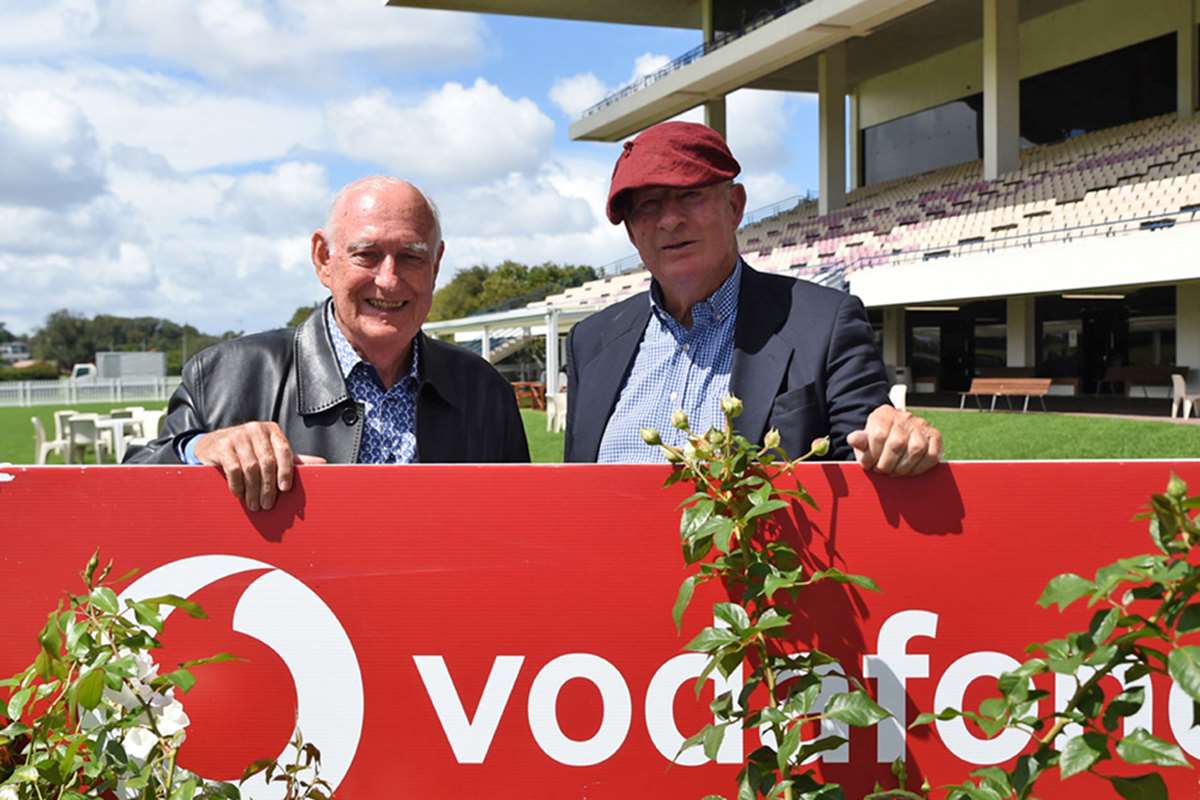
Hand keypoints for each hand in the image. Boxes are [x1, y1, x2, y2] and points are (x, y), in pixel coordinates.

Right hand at [193, 422, 326, 510]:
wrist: (214, 444)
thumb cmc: (249, 451)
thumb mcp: (271, 452)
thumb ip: (293, 459)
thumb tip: (322, 463)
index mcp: (272, 430)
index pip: (284, 451)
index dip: (286, 472)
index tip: (285, 490)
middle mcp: (255, 429)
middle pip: (267, 462)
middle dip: (268, 487)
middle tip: (267, 505)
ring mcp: (237, 436)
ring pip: (250, 467)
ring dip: (253, 490)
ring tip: (254, 505)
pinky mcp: (221, 445)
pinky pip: (233, 469)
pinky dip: (238, 485)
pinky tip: (239, 495)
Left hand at [846, 405, 941, 476]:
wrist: (895, 435)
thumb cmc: (877, 441)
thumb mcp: (864, 440)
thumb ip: (859, 441)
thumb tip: (853, 439)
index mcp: (884, 414)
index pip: (878, 435)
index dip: (872, 455)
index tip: (869, 465)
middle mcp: (904, 417)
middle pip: (897, 443)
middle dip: (887, 464)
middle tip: (883, 471)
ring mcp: (922, 425)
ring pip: (916, 449)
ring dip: (903, 468)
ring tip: (895, 472)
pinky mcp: (935, 436)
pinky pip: (932, 455)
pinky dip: (920, 468)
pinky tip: (910, 471)